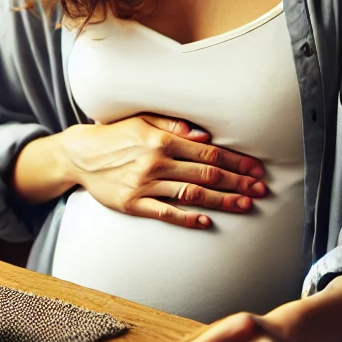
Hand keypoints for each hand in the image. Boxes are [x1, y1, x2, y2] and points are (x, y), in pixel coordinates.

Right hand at [59, 114, 267, 228]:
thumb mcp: (144, 120)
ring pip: (191, 195)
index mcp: (162, 140)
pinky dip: (187, 218)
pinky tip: (206, 221)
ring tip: (244, 205)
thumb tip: (205, 136)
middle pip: (205, 175)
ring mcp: (144, 185)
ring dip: (221, 201)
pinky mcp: (133, 204)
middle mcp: (156, 162)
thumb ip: (175, 126)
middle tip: (260, 190)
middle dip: (236, 183)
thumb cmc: (117, 135)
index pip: (208, 153)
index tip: (255, 169)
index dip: (235, 162)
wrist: (80, 154)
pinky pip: (165, 213)